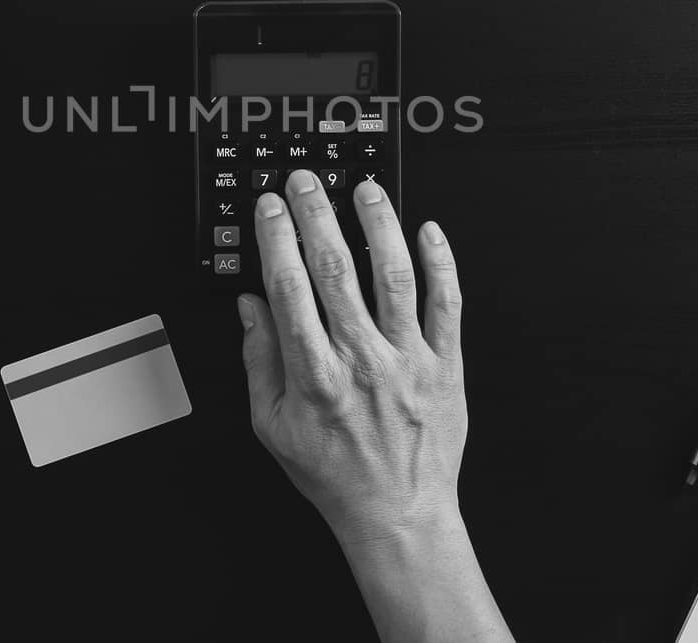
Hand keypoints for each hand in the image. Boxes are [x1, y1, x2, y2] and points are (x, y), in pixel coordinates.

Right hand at [239, 170, 510, 642]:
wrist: (398, 514)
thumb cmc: (335, 475)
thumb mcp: (272, 427)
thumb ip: (258, 362)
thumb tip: (251, 307)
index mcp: (314, 376)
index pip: (290, 290)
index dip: (277, 240)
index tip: (269, 208)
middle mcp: (362, 361)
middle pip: (336, 271)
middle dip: (317, 216)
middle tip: (306, 182)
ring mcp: (407, 360)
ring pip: (394, 276)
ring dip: (378, 225)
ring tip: (365, 190)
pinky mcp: (444, 364)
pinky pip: (446, 304)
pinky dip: (440, 263)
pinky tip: (429, 231)